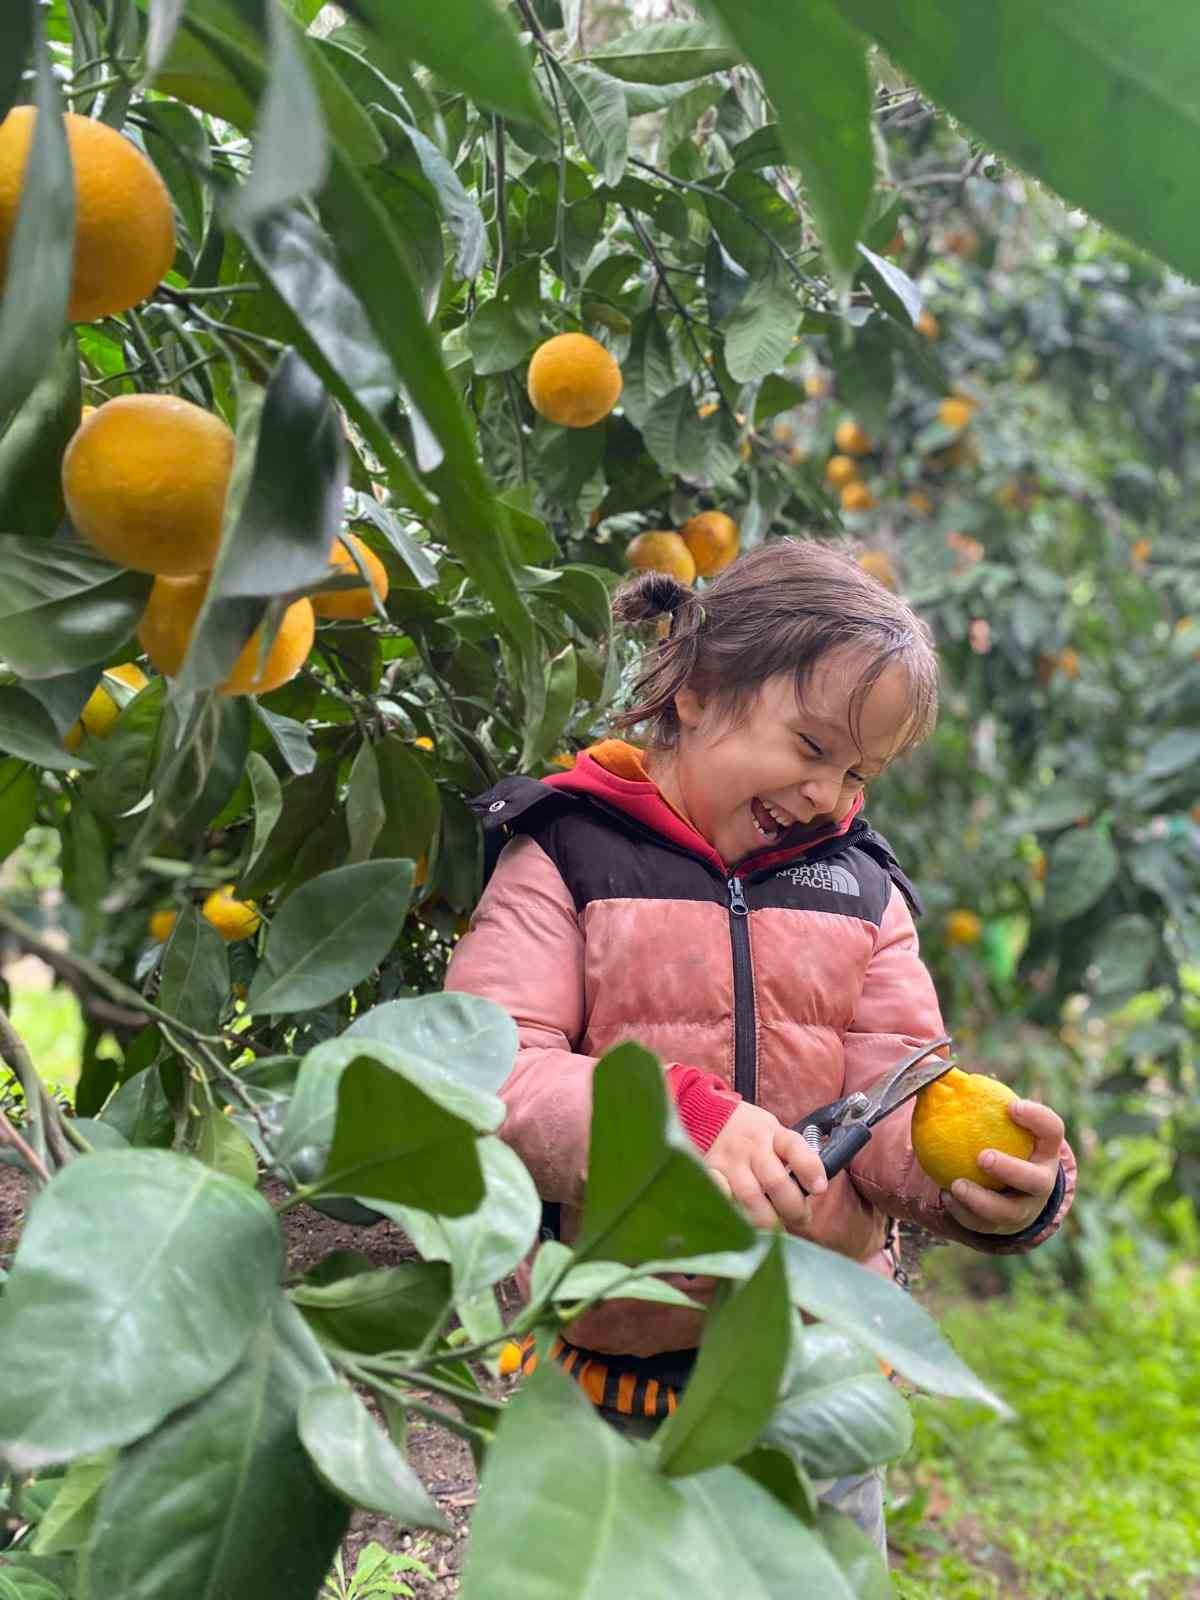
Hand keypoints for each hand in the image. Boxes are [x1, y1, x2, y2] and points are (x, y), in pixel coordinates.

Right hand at [704, 1103, 827, 1230]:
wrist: (707, 1115)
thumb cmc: (750, 1133)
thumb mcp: (774, 1132)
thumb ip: (792, 1156)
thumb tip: (814, 1189)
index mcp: (773, 1133)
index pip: (795, 1147)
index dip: (810, 1169)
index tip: (819, 1189)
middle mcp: (751, 1147)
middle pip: (775, 1182)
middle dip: (793, 1208)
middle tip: (801, 1218)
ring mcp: (730, 1162)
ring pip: (751, 1198)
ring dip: (768, 1220)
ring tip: (777, 1228)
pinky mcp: (709, 1173)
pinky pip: (723, 1199)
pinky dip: (735, 1213)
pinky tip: (744, 1222)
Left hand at [940, 1097, 1064, 1234]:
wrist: (1007, 1190)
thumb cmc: (998, 1142)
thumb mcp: (995, 1122)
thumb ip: (974, 1096)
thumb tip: (938, 1065)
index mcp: (1044, 1150)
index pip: (1052, 1130)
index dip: (1038, 1119)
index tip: (1012, 1106)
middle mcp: (1041, 1181)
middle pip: (1035, 1180)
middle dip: (1011, 1170)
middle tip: (983, 1157)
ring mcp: (1024, 1208)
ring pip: (1008, 1211)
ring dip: (981, 1200)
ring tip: (956, 1184)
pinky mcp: (1002, 1227)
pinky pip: (982, 1224)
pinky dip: (962, 1211)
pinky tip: (945, 1195)